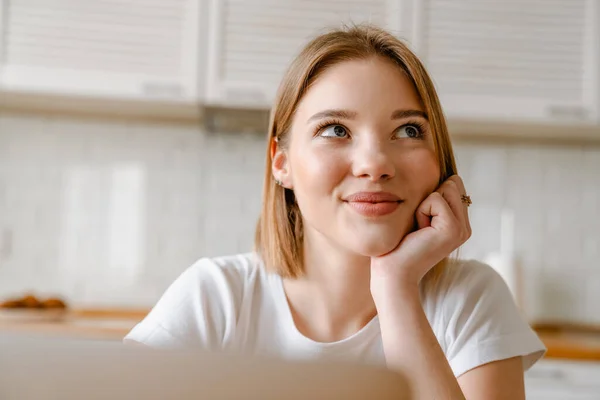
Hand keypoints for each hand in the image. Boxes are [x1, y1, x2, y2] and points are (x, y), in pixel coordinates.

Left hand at [370, 175, 471, 292]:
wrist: (393, 273)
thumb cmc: (398, 245)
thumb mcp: (419, 217)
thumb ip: (433, 200)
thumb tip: (444, 176)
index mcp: (459, 224)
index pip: (453, 185)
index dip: (430, 196)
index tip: (420, 222)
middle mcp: (465, 227)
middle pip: (452, 184)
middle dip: (428, 199)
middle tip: (419, 226)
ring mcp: (461, 229)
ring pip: (445, 188)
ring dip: (423, 205)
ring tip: (419, 229)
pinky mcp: (453, 229)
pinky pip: (435, 199)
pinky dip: (421, 212)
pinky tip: (419, 232)